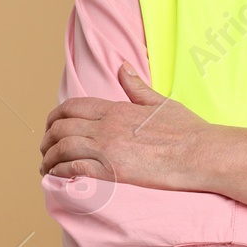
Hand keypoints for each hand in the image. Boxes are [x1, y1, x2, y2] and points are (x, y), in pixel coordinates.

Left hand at [38, 62, 209, 188]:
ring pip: (62, 148)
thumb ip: (137, 87)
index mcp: (117, 108)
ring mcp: (108, 147)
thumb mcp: (160, 102)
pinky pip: (73, 168)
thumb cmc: (188, 130)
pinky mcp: (112, 170)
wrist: (201, 153)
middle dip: (46, 139)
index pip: (73, 106)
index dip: (55, 117)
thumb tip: (123, 67)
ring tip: (47, 168)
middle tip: (45, 151)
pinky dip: (60, 172)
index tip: (51, 128)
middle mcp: (107, 125)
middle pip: (61, 127)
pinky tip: (58, 178)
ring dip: (49, 158)